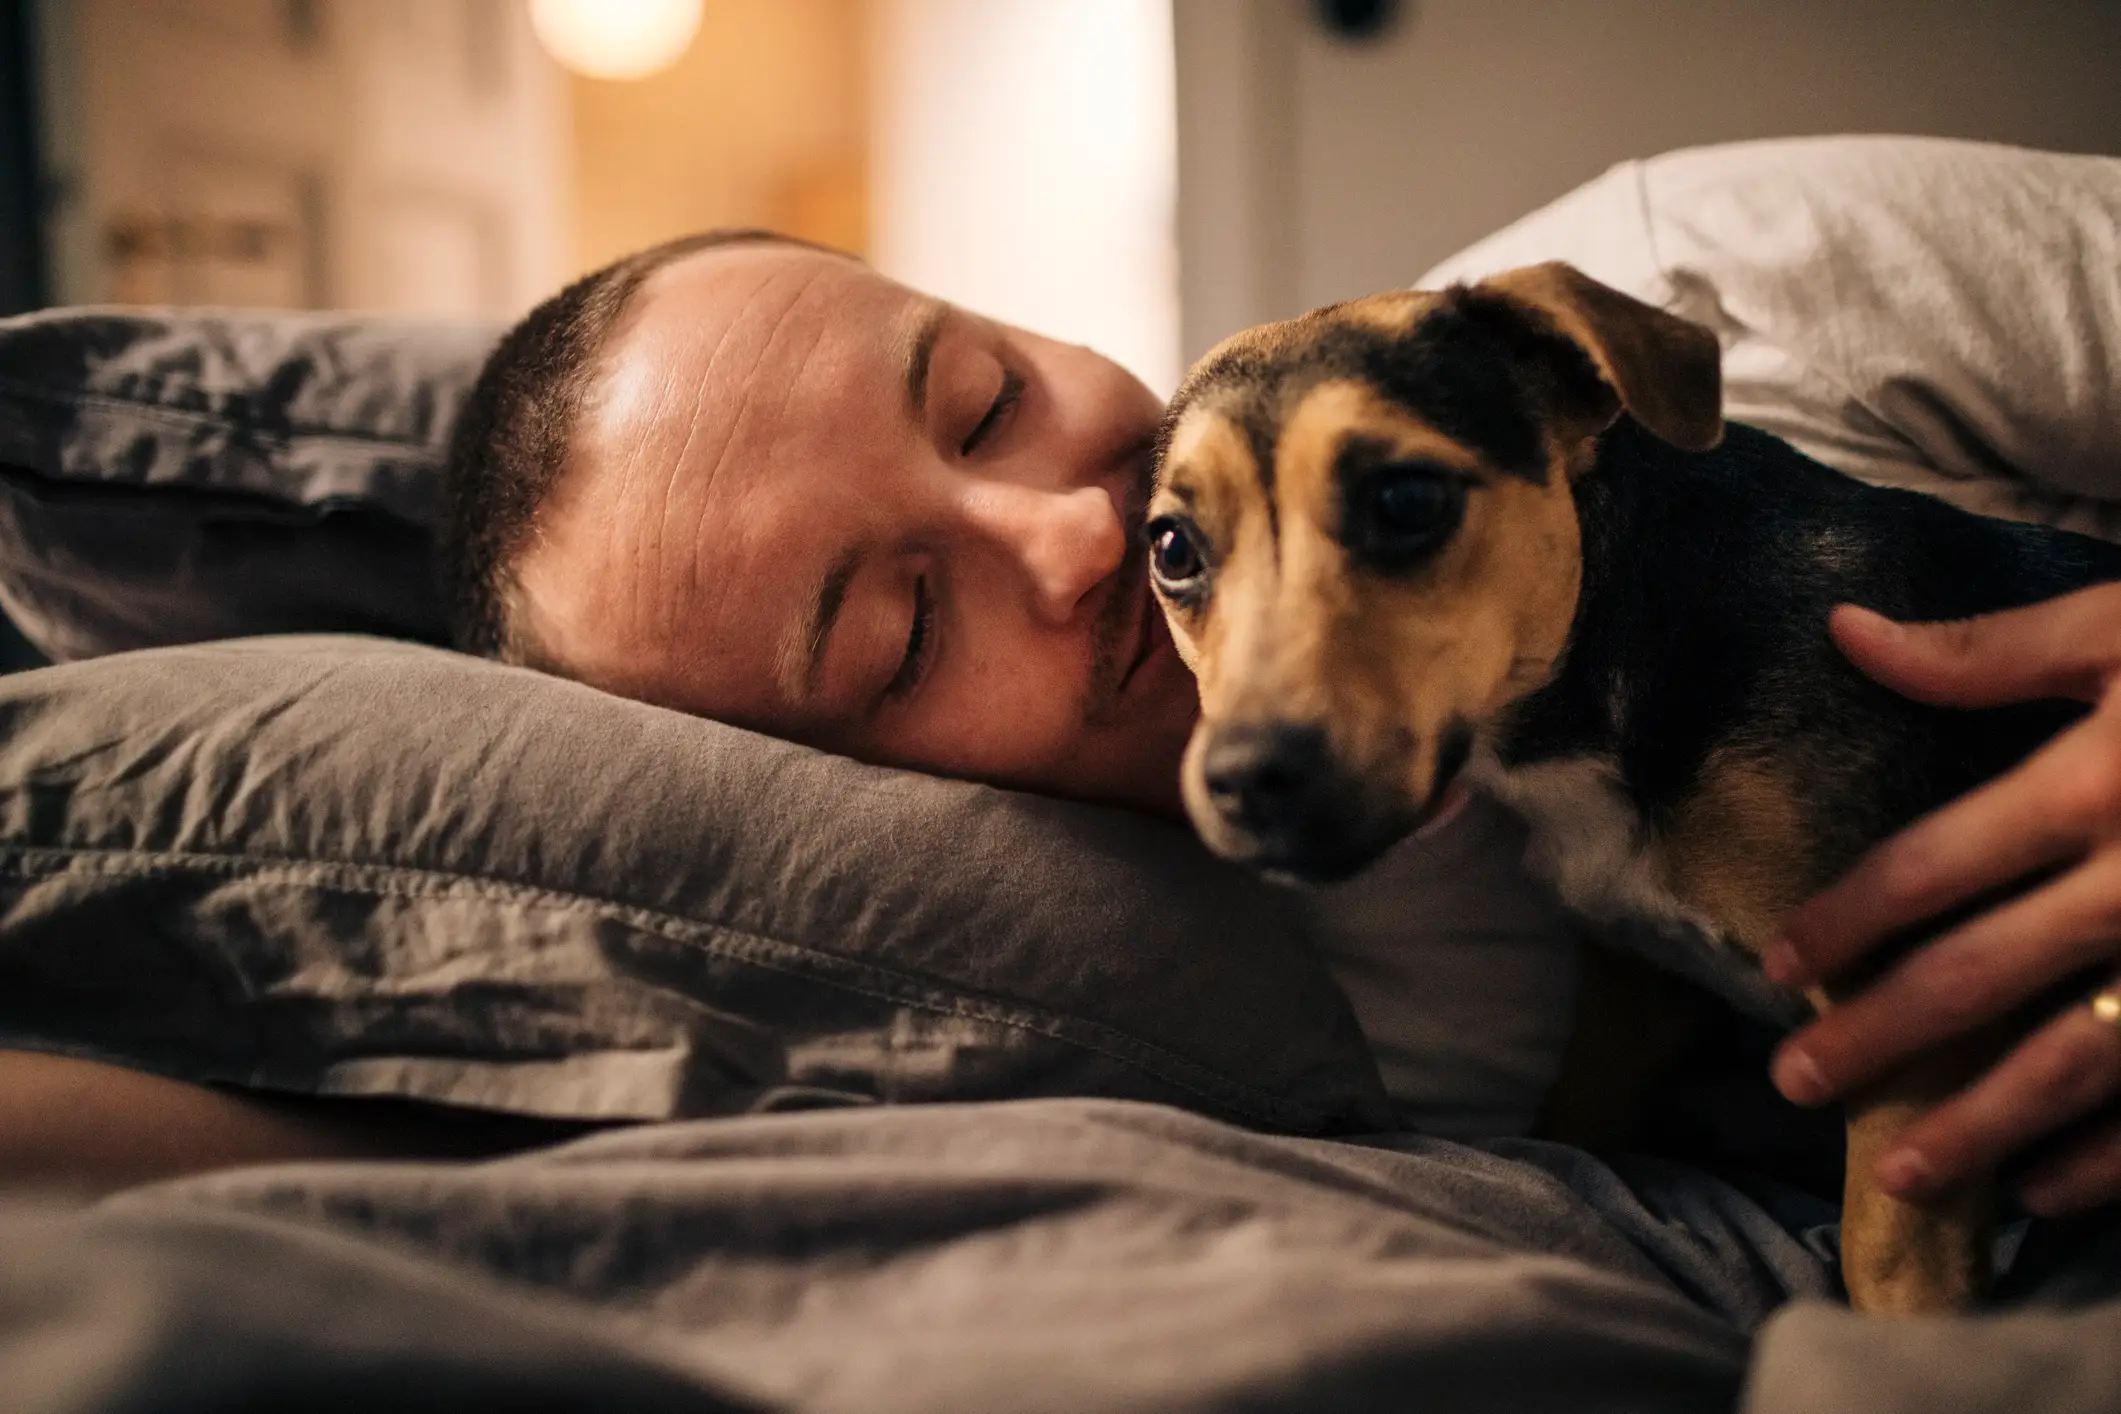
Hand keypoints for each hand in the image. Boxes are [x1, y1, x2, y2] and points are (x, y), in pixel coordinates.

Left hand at [1761, 584, 2120, 1216]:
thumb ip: (1989, 648)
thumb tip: (1847, 634)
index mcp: (2098, 785)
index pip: (1930, 866)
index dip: (1845, 921)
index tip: (1778, 968)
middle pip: (1978, 977)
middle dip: (1877, 1038)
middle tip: (1794, 1083)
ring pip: (2073, 1065)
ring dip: (1979, 1126)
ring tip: (1896, 1173)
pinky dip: (2111, 1161)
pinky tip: (2042, 1190)